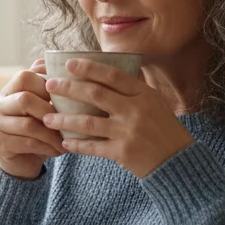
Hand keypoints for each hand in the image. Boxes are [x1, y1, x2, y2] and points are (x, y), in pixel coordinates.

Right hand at [0, 59, 64, 179]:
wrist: (22, 161)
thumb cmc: (37, 130)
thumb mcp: (43, 107)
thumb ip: (48, 88)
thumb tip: (59, 64)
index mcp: (8, 91)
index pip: (24, 76)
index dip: (47, 85)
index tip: (65, 97)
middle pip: (25, 99)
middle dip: (50, 111)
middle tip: (68, 120)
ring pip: (28, 124)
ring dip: (52, 134)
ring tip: (66, 140)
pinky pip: (27, 143)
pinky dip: (47, 147)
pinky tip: (58, 151)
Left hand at [41, 58, 193, 177]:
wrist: (178, 161)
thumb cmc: (164, 129)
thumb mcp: (155, 103)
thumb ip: (133, 90)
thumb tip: (106, 75)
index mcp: (143, 94)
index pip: (112, 75)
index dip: (89, 68)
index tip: (69, 64)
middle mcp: (135, 110)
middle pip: (95, 94)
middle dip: (68, 88)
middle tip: (50, 85)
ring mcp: (128, 131)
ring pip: (88, 122)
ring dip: (64, 119)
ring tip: (47, 117)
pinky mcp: (122, 152)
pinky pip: (93, 147)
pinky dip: (77, 145)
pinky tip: (64, 142)